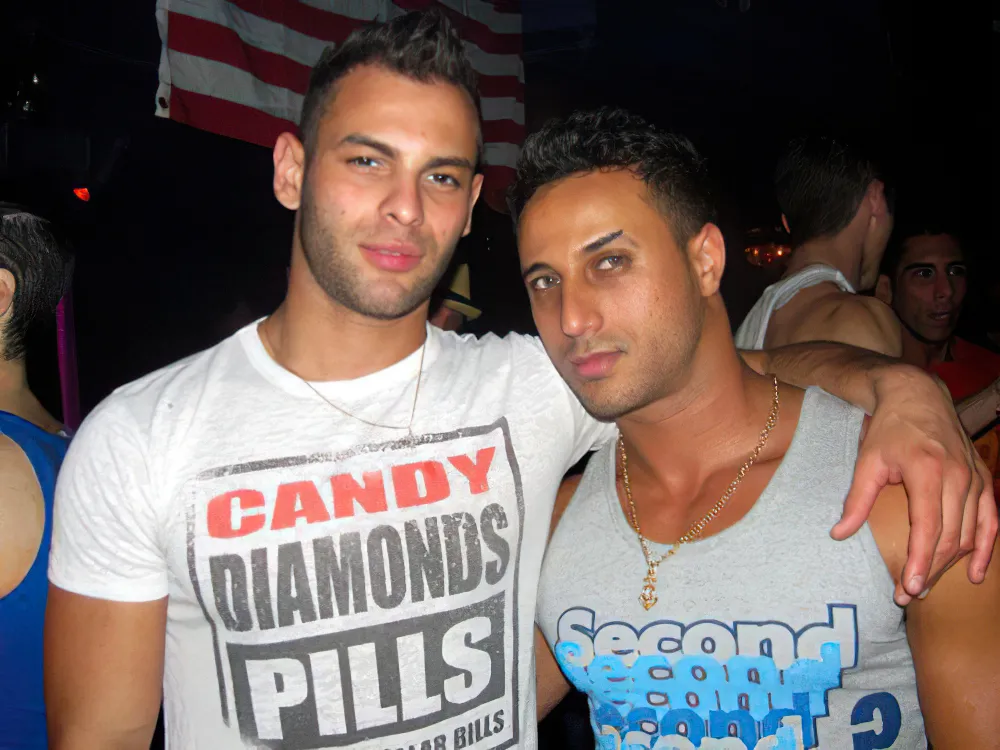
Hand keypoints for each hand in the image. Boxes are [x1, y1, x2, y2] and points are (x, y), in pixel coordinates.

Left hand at [832, 364, 997, 604]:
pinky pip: (991, 520)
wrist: (918, 396)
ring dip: (951, 565)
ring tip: (928, 587)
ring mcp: (975, 478)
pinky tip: (975, 574)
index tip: (910, 589)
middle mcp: (958, 476)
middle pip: (950, 537)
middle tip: (908, 596)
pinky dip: (985, 548)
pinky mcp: (983, 480)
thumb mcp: (867, 461)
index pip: (929, 528)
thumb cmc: (888, 429)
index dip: (921, 562)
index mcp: (928, 471)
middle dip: (931, 570)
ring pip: (969, 534)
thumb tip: (838, 534)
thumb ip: (856, 500)